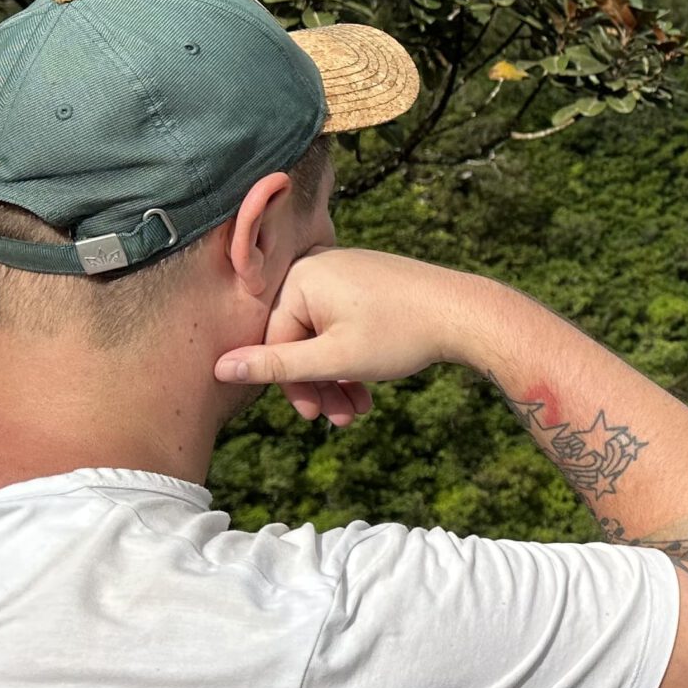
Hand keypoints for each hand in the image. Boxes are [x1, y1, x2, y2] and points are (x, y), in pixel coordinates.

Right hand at [214, 248, 489, 427]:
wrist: (467, 312)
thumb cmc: (400, 334)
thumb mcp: (333, 359)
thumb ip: (276, 366)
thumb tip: (220, 369)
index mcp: (302, 278)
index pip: (274, 341)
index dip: (292, 385)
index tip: (315, 417)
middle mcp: (319, 267)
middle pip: (299, 338)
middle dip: (319, 384)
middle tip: (340, 420)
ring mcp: (345, 272)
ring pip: (324, 336)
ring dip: (337, 377)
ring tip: (357, 410)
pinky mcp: (367, 282)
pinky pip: (344, 324)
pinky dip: (352, 356)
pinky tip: (367, 388)